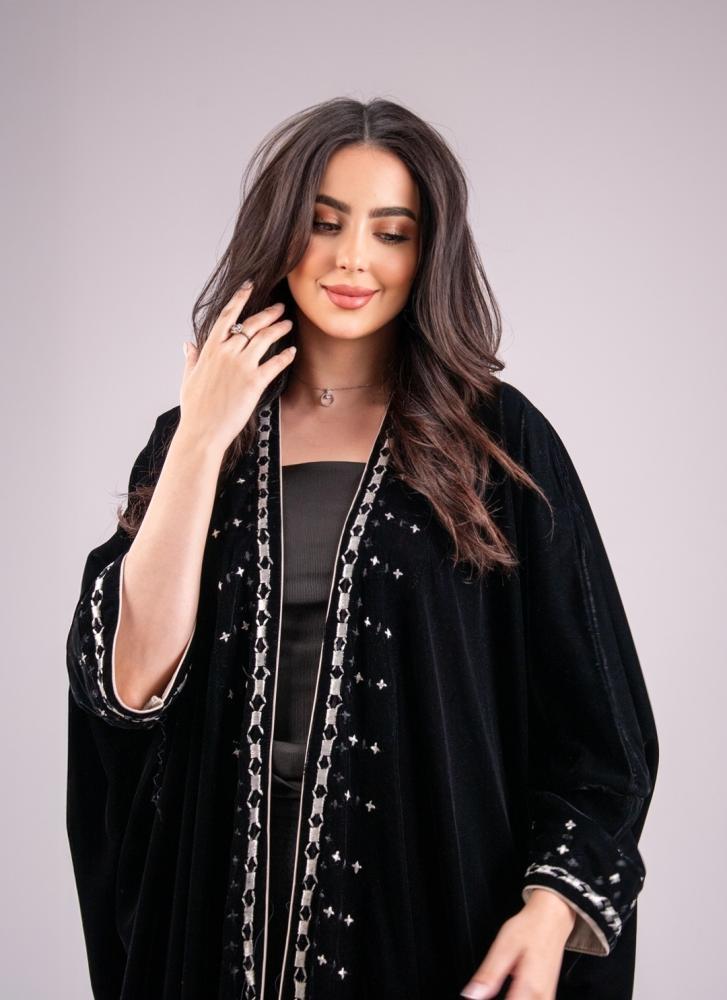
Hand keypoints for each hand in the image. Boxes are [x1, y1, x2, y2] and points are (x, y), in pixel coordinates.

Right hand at [179, 282, 294, 453]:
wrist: (202, 431)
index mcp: (210, 349)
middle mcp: (226, 352)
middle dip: (268, 312)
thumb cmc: (195, 408)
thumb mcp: (188, 378)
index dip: (239, 298)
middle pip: (251, 324)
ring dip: (279, 328)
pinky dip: (286, 356)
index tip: (249, 286)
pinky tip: (292, 352)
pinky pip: (275, 363)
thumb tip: (188, 344)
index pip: (226, 316)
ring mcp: (241, 366)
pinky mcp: (254, 382)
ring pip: (265, 338)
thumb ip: (191, 358)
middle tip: (279, 307)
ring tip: (288, 324)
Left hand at [459, 889, 575, 998]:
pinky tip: (510, 993)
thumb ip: (489, 974)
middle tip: (486, 989)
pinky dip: (517, 999)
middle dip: (501, 999)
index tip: (479, 995)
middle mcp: (542, 998)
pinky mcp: (547, 996)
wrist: (552, 920)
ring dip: (510, 999)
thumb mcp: (504, 946)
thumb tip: (471, 994)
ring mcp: (546, 998)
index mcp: (529, 987)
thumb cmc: (530, 928)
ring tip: (495, 987)